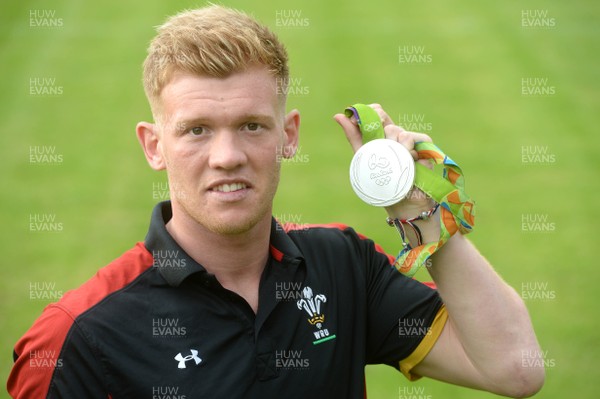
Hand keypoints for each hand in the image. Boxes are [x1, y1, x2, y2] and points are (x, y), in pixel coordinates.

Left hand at [334, 104, 438, 238]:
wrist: (402, 204)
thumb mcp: (364, 157)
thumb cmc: (381, 182)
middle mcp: (397, 138)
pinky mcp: (427, 152)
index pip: (379, 114)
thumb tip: (337, 115)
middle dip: (383, 137)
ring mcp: (413, 145)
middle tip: (382, 151)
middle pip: (390, 125)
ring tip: (397, 163)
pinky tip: (411, 164)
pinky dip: (414, 154)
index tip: (364, 120)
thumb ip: (353, 136)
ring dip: (399, 148)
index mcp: (382, 137)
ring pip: (404, 134)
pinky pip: (422, 141)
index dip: (373, 112)